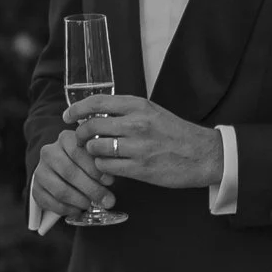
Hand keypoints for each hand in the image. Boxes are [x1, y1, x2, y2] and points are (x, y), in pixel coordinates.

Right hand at [32, 124, 113, 219]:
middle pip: (69, 172)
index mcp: (64, 139)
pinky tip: (78, 210)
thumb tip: (110, 180)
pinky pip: (51, 202)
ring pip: (60, 190)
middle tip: (107, 200)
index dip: (94, 168)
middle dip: (91, 189)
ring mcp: (40, 171)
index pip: (77, 151)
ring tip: (92, 204)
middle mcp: (48, 152)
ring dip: (80, 200)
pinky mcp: (35, 189)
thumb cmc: (83, 162)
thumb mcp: (93, 155)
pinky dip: (67, 209)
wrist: (60, 170)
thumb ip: (101, 163)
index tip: (109, 181)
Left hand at [69, 93, 222, 193]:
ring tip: (99, 154)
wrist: (203, 154)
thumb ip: (126, 112)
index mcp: (139, 106)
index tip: (68, 116)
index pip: (97, 102)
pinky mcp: (140, 169)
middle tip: (81, 140)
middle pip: (91, 127)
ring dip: (92, 152)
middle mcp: (136, 124)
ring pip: (96, 148)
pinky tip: (109, 166)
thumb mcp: (152, 112)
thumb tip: (95, 115)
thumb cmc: (176, 133)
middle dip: (81, 135)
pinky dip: (102, 167)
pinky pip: (107, 166)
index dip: (77, 109)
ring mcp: (137, 147)